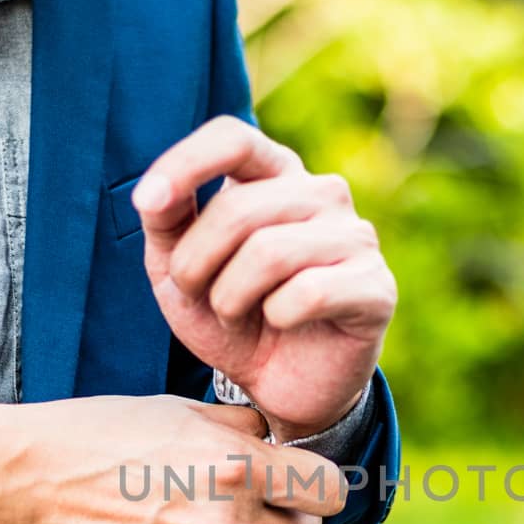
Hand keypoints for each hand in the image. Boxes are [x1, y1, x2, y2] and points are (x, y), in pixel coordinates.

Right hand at [0, 396, 345, 523]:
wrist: (26, 487)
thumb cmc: (99, 435)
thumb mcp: (178, 410)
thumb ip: (242, 429)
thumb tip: (277, 444)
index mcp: (236, 469)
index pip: (329, 492)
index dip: (314, 482)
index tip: (295, 476)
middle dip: (291, 517)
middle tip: (260, 499)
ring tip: (217, 520)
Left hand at [133, 116, 396, 442]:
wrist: (280, 385)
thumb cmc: (233, 317)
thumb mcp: (180, 269)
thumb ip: (166, 222)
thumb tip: (151, 194)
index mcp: (276, 174)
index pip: (233, 137)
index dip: (185, 164)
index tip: (148, 204)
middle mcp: (322, 193)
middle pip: (236, 208)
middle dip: (196, 264)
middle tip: (198, 297)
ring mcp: (355, 236)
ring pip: (269, 253)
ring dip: (230, 298)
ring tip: (235, 316)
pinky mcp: (376, 286)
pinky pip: (308, 293)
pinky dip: (279, 318)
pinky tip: (284, 325)